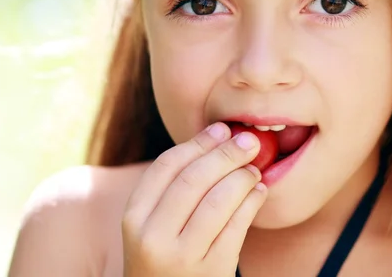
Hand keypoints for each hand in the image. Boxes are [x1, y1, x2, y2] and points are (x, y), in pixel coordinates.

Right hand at [122, 122, 266, 276]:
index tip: (220, 129)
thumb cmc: (162, 260)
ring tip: (253, 168)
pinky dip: (252, 203)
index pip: (165, 166)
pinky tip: (258, 192)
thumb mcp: (149, 228)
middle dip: (225, 153)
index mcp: (133, 218)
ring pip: (218, 201)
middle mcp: (153, 237)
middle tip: (248, 140)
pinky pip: (237, 227)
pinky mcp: (212, 272)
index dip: (197, 143)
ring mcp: (182, 257)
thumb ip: (170, 192)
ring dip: (242, 177)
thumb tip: (215, 141)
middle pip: (193, 179)